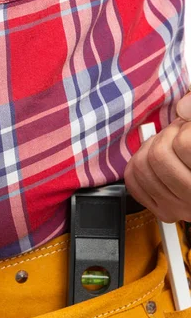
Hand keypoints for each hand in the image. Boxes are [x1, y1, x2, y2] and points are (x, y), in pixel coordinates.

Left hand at [125, 94, 190, 221]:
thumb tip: (182, 107)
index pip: (183, 145)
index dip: (183, 128)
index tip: (188, 126)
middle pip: (158, 156)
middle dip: (165, 136)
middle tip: (179, 133)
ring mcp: (180, 208)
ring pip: (141, 167)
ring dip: (151, 148)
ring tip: (169, 145)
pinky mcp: (164, 210)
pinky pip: (133, 181)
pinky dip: (138, 163)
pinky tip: (156, 159)